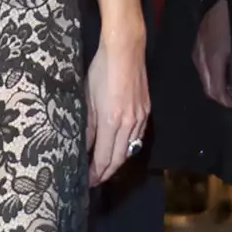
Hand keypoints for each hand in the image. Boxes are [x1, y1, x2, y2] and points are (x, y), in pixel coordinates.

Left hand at [85, 27, 149, 186]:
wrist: (125, 50)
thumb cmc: (101, 71)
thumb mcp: (87, 98)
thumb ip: (88, 126)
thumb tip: (85, 146)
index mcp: (112, 122)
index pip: (105, 157)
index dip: (96, 172)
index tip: (88, 181)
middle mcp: (130, 124)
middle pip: (120, 158)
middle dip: (107, 172)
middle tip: (95, 180)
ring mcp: (141, 118)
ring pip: (130, 149)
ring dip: (118, 162)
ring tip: (106, 169)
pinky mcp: (146, 111)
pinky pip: (138, 137)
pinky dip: (128, 148)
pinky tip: (121, 149)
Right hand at [194, 0, 231, 106]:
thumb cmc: (231, 22)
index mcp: (210, 61)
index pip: (213, 92)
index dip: (225, 101)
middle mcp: (198, 59)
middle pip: (206, 88)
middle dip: (220, 95)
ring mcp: (194, 52)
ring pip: (203, 78)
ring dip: (215, 84)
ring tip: (229, 84)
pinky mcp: (194, 46)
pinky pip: (201, 67)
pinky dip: (211, 74)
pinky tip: (221, 69)